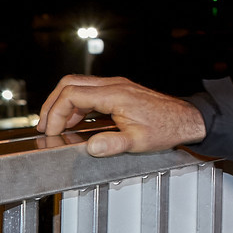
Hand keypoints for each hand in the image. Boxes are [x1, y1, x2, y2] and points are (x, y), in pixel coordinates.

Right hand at [37, 76, 205, 156]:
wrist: (187, 119)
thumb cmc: (167, 127)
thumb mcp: (139, 141)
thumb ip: (113, 144)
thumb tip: (92, 147)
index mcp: (115, 95)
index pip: (72, 95)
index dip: (55, 113)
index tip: (52, 130)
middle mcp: (114, 85)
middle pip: (70, 84)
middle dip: (52, 104)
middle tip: (45, 125)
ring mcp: (117, 85)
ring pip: (78, 85)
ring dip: (63, 104)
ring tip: (56, 125)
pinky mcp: (120, 90)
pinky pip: (90, 91)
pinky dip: (77, 104)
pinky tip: (75, 120)